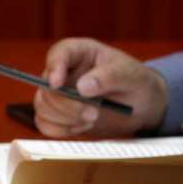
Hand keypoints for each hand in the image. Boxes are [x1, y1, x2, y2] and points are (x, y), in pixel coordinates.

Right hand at [32, 38, 167, 137]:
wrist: (140, 106)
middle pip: (47, 87)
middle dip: (66, 104)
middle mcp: (64, 71)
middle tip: (92, 113)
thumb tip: (83, 87)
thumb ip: (110, 77)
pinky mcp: (56, 114)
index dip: (54, 67)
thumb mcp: (131, 75)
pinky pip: (44, 124)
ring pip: (42, 106)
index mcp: (80, 52)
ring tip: (92, 119)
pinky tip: (82, 127)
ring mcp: (57, 94)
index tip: (57, 83)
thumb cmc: (136, 83)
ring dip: (64, 119)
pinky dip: (61, 130)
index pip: (59, 53)